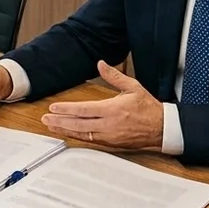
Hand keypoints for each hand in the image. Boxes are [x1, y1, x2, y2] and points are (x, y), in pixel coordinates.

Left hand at [40, 61, 163, 149]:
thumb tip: (101, 64)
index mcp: (113, 109)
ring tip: (51, 126)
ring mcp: (109, 136)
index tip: (54, 108)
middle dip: (60, 121)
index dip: (67, 110)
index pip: (84, 110)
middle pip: (79, 124)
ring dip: (65, 130)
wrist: (162, 129)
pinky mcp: (111, 144)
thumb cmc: (148, 108)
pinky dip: (77, 137)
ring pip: (82, 134)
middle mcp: (109, 125)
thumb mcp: (133, 87)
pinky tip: (68, 133)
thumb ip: (114, 76)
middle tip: (46, 118)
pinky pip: (90, 141)